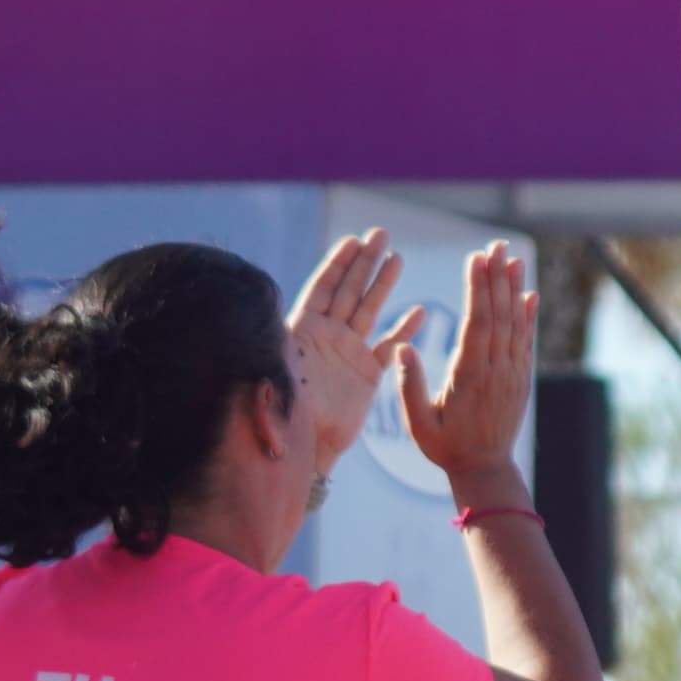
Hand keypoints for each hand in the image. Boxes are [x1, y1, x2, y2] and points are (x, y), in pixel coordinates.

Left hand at [285, 229, 408, 450]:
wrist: (308, 446)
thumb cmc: (286, 410)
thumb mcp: (276, 371)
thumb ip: (277, 344)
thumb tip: (261, 313)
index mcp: (303, 331)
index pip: (322, 288)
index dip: (337, 264)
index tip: (352, 241)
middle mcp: (326, 336)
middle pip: (349, 290)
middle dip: (364, 261)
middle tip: (380, 234)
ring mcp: (348, 352)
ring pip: (370, 310)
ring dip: (383, 284)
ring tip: (397, 257)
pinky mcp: (367, 373)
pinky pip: (389, 346)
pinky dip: (404, 330)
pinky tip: (418, 312)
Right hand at [401, 241, 537, 497]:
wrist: (485, 469)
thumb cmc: (444, 446)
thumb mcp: (418, 423)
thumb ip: (409, 386)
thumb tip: (402, 348)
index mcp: (470, 377)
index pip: (477, 324)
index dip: (478, 289)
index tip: (476, 259)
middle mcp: (497, 371)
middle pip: (499, 316)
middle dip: (497, 278)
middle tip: (496, 245)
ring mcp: (513, 374)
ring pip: (515, 324)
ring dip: (514, 289)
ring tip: (513, 258)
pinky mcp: (521, 378)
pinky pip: (526, 341)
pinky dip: (528, 316)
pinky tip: (529, 293)